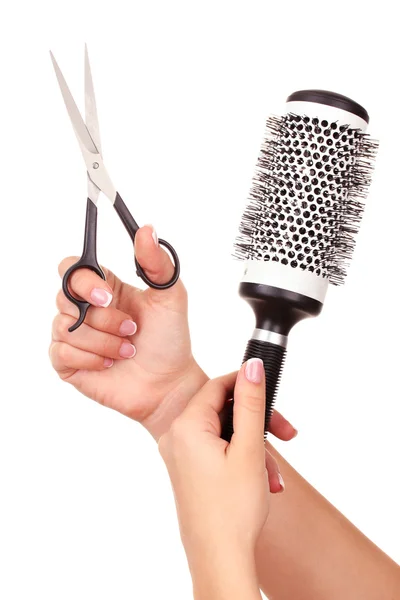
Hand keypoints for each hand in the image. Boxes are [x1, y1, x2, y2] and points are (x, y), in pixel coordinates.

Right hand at [49, 225, 206, 437]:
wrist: (169, 383)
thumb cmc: (170, 340)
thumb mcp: (171, 296)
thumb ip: (157, 262)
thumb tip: (146, 229)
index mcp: (105, 288)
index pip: (72, 268)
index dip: (83, 280)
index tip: (107, 295)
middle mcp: (86, 309)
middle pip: (65, 298)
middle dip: (103, 318)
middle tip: (131, 328)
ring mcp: (75, 336)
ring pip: (66, 328)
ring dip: (104, 342)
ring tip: (128, 349)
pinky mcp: (69, 362)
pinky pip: (61, 352)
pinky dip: (91, 358)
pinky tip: (110, 363)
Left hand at [158, 358, 271, 599]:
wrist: (220, 560)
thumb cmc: (233, 511)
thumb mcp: (249, 448)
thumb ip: (251, 403)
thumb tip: (252, 366)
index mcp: (186, 427)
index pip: (217, 386)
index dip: (246, 383)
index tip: (270, 387)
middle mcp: (176, 438)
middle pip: (223, 410)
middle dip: (257, 422)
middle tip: (286, 434)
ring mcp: (180, 455)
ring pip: (224, 432)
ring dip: (254, 446)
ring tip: (273, 475)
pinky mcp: (187, 470)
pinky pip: (216, 450)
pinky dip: (241, 458)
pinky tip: (262, 480)